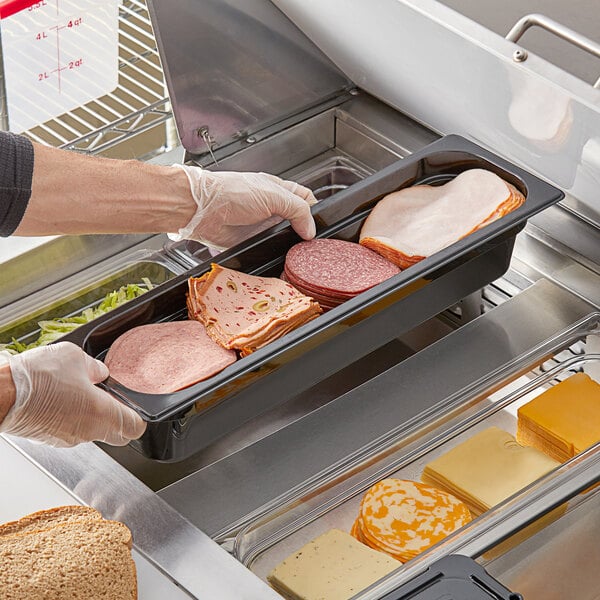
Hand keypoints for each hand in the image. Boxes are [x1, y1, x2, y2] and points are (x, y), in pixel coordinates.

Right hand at [0, 342, 145, 446]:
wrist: (1, 394)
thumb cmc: (37, 378)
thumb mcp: (76, 358)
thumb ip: (96, 368)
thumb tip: (100, 372)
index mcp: (102, 414)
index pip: (136, 428)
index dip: (140, 417)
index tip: (136, 406)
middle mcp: (88, 432)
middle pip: (117, 434)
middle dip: (119, 418)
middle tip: (112, 398)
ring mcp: (68, 439)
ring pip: (92, 432)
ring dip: (92, 416)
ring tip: (81, 392)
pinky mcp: (50, 440)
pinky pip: (71, 431)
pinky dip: (72, 418)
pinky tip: (62, 399)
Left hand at [170, 165, 316, 249]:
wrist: (202, 210)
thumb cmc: (230, 192)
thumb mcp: (272, 195)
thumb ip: (297, 210)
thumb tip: (310, 229)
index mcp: (278, 190)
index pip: (306, 199)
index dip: (315, 211)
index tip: (319, 225)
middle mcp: (271, 208)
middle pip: (297, 221)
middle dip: (304, 232)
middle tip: (309, 243)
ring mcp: (262, 226)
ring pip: (284, 238)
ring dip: (289, 245)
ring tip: (296, 252)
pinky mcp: (252, 241)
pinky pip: (268, 250)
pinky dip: (274, 254)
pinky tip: (278, 256)